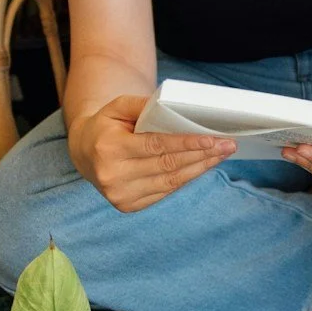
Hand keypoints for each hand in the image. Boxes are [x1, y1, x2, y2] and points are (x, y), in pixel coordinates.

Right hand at [70, 93, 233, 212]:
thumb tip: (174, 107)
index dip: (186, 143)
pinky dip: (186, 179)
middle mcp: (113, 176)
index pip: (156, 146)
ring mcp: (121, 195)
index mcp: (109, 148)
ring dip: (199, 169)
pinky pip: (165, 191)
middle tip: (227, 145)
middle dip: (201, 155)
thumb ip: (143, 105)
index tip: (212, 139)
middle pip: (168, 165)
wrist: (84, 153)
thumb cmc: (106, 125)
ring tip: (221, 156)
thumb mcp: (117, 107)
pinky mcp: (128, 206)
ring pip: (170, 182)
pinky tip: (202, 167)